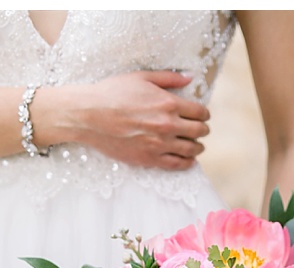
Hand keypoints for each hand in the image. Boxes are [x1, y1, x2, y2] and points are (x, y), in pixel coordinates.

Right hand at [35, 71, 210, 170]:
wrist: (89, 116)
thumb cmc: (113, 93)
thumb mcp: (141, 77)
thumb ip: (168, 78)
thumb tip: (190, 78)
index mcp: (169, 103)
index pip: (200, 111)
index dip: (204, 113)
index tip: (202, 115)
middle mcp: (167, 125)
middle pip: (199, 131)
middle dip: (203, 130)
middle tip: (201, 130)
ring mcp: (159, 144)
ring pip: (191, 150)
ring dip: (197, 147)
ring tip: (196, 146)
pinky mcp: (148, 159)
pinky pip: (176, 165)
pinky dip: (186, 163)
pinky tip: (188, 161)